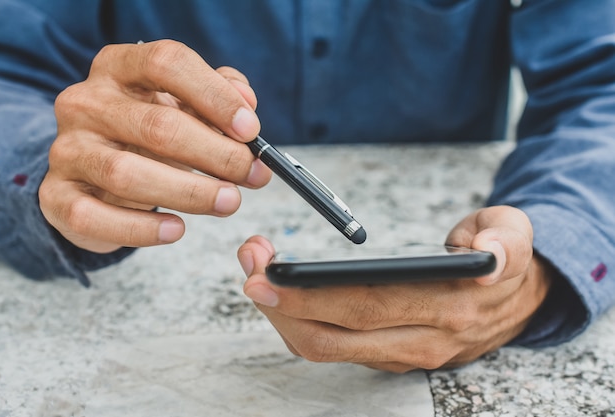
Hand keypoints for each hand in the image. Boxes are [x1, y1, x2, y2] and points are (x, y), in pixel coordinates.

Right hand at [39, 40, 270, 252]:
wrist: (98, 175)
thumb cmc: (151, 136)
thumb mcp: (185, 106)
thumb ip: (219, 97)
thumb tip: (246, 103)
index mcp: (119, 67)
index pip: (166, 63)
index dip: (214, 96)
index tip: (250, 130)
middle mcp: (85, 102)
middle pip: (156, 125)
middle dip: (215, 154)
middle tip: (251, 174)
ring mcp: (67, 149)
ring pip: (127, 173)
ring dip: (189, 193)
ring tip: (229, 202)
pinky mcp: (56, 195)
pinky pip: (95, 217)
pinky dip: (141, 228)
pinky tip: (176, 229)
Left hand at [237, 206, 551, 372]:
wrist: (515, 299)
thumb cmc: (503, 257)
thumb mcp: (515, 235)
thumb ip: (507, 242)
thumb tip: (490, 257)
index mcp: (448, 308)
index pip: (366, 309)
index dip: (310, 298)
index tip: (265, 276)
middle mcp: (419, 341)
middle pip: (331, 335)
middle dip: (279, 304)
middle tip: (247, 262)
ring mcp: (400, 353)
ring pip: (324, 347)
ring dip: (282, 312)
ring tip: (257, 268)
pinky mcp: (387, 352)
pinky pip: (332, 345)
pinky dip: (298, 319)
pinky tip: (281, 289)